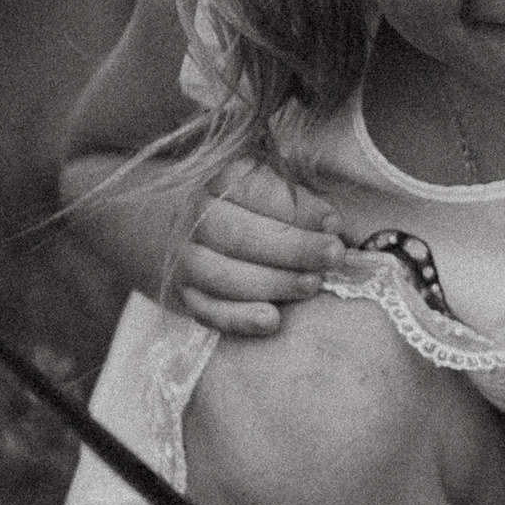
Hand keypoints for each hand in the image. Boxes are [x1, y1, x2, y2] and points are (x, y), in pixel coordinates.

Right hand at [172, 164, 348, 334]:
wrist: (170, 233)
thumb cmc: (240, 211)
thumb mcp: (264, 191)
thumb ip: (296, 202)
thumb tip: (331, 223)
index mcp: (219, 183)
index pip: (256, 192)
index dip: (296, 208)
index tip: (333, 223)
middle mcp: (196, 218)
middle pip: (240, 235)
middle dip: (293, 247)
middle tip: (333, 255)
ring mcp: (185, 260)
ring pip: (224, 276)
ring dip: (273, 283)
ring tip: (312, 284)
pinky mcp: (183, 296)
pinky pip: (208, 312)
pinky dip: (239, 319)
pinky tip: (271, 321)